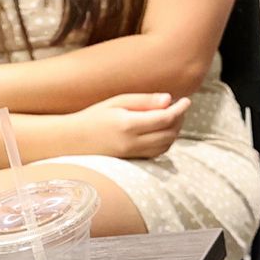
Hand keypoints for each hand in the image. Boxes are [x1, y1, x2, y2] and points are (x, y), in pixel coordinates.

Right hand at [62, 94, 187, 161]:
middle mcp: (132, 143)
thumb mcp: (117, 102)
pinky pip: (156, 153)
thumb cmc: (94, 115)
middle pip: (169, 133)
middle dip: (179, 120)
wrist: (72, 139)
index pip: (165, 118)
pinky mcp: (131, 160)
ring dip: (174, 132)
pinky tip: (162, 131)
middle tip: (180, 107)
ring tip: (173, 117)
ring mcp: (131, 154)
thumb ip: (144, 101)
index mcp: (128, 125)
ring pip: (165, 146)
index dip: (179, 109)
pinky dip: (165, 142)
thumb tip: (169, 99)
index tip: (186, 100)